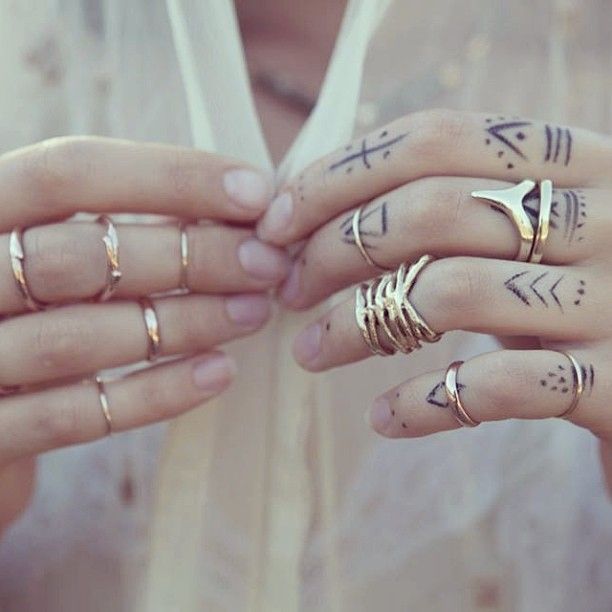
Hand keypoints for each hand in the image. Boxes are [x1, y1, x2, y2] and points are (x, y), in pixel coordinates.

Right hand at [0, 136, 288, 531]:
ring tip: (256, 311)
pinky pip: (76, 417)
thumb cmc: (29, 312)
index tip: (254, 192)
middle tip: (267, 263)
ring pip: (79, 338)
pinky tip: (220, 374)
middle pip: (78, 256)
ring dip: (184, 322)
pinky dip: (156, 394)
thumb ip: (115, 229)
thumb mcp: (53, 252)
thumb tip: (231, 207)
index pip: (68, 172)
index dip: (169, 177)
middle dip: (189, 256)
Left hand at [257, 109, 611, 490]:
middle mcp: (601, 216)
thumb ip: (443, 210)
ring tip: (310, 352)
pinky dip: (425, 404)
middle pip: (430, 212)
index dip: (340, 176)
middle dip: (334, 250)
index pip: (431, 139)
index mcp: (569, 159)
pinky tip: (382, 417)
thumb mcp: (517, 232)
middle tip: (289, 290)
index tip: (277, 222)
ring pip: (450, 295)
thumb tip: (308, 210)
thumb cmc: (562, 293)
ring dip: (355, 327)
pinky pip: (500, 387)